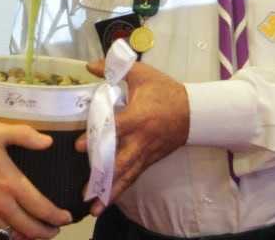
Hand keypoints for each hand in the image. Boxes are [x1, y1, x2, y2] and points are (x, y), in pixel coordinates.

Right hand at [0, 123, 71, 238]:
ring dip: (29, 238)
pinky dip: (9, 237)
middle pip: (31, 230)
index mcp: (12, 185)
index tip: (65, 217)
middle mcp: (2, 206)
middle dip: (47, 232)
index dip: (57, 217)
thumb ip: (25, 135)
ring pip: (14, 237)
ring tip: (37, 232)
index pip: (42, 209)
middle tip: (55, 229)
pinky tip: (13, 232)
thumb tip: (48, 142)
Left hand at [75, 58, 188, 215]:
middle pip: (121, 162)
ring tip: (94, 208)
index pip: (115, 130)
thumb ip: (113, 68)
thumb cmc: (166, 91)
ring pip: (127, 175)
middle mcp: (142, 139)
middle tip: (85, 189)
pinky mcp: (150, 160)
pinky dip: (121, 189)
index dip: (97, 137)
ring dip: (111, 192)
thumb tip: (89, 65)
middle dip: (103, 177)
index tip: (78, 146)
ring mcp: (147, 153)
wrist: (195, 112)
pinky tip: (108, 201)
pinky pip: (134, 176)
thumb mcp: (142, 74)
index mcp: (138, 117)